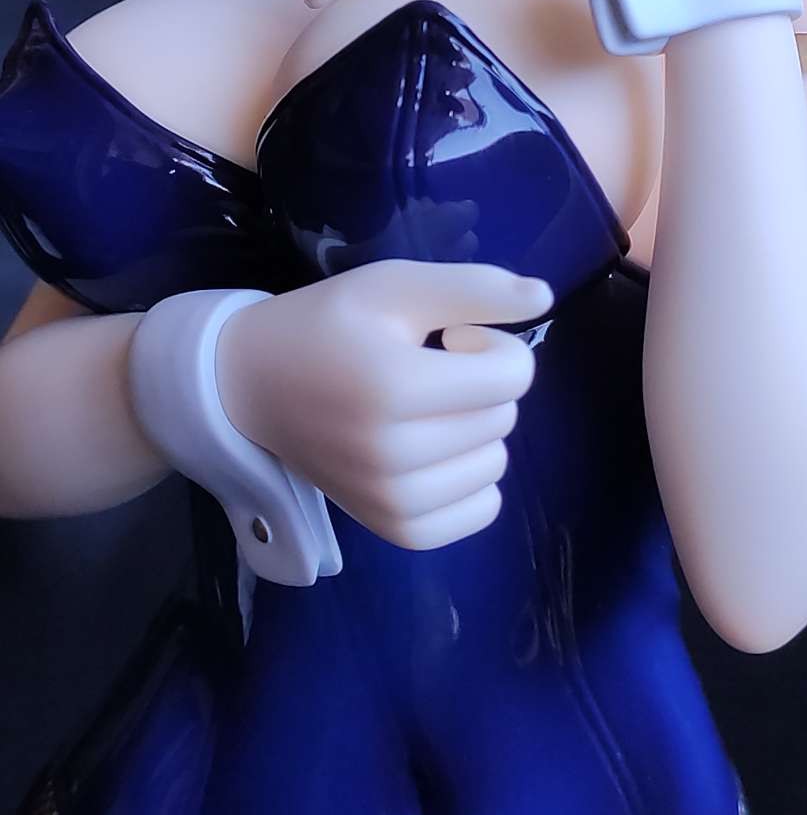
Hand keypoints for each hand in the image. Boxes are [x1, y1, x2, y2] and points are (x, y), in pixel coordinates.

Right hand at [216, 261, 548, 549]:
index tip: (450, 336)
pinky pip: (480, 512)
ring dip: (476, 429)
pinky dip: (473, 480)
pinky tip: (438, 451)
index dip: (492, 344)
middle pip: (504, 417)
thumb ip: (474, 287)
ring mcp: (391, 500)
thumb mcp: (394, 285)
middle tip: (428, 368)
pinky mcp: (392, 529)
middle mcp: (393, 454)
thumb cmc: (327, 325)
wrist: (252, 384)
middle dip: (481, 384)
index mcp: (394, 386)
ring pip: (496, 463)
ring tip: (425, 408)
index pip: (513, 376)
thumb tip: (545, 296)